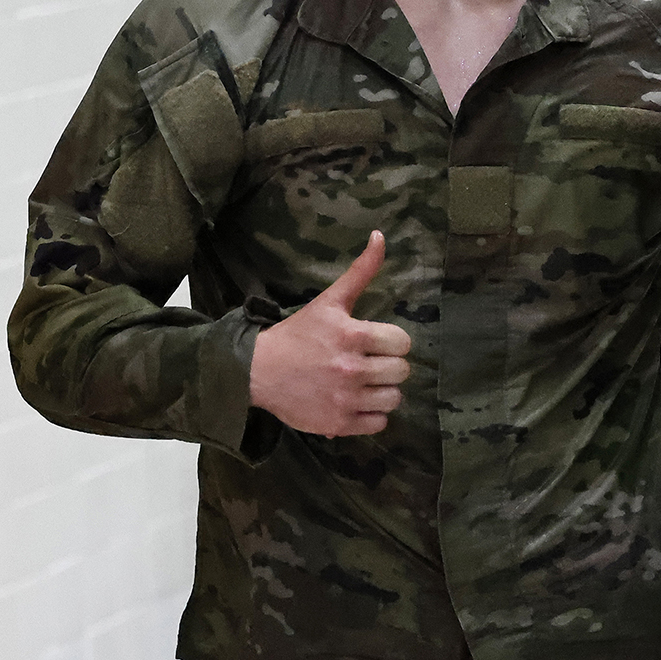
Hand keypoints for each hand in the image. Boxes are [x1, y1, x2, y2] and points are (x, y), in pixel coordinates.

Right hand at [247, 230, 412, 436]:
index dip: (393, 342)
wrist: (257, 372)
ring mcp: (346, 398)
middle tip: (369, 363)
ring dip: (383, 392)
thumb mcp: (329, 301)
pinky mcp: (339, 423)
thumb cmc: (297, 334)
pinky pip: (379, 424)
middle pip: (402, 372)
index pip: (403, 343)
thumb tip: (381, 236)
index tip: (377, 343)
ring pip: (394, 399)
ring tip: (365, 385)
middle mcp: (352, 368)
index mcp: (353, 335)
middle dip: (388, 366)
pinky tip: (357, 403)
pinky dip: (371, 416)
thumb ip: (360, 271)